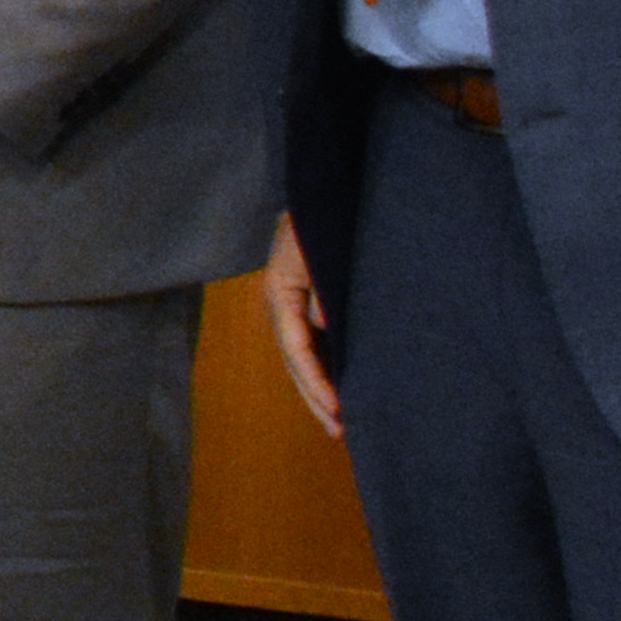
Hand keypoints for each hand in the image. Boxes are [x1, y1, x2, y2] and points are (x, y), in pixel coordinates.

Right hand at [259, 215, 338, 439]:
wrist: (324, 189)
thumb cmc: (320, 216)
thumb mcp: (316, 248)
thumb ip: (322, 286)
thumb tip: (325, 325)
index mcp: (279, 293)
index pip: (297, 349)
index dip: (316, 382)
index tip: (339, 410)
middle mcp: (282, 305)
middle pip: (297, 363)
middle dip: (317, 399)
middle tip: (341, 432)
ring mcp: (294, 306)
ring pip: (304, 359)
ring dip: (320, 390)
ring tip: (341, 423)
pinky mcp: (309, 304)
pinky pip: (315, 345)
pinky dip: (327, 369)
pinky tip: (341, 389)